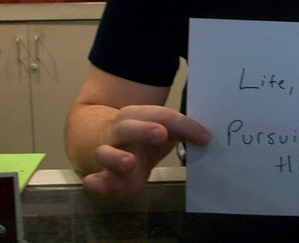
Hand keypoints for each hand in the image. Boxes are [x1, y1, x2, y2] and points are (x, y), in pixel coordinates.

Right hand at [82, 105, 209, 196]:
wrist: (116, 145)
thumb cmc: (146, 137)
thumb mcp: (164, 129)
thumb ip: (181, 130)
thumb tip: (205, 135)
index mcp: (138, 116)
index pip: (162, 116)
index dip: (184, 126)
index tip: (204, 137)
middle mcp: (120, 133)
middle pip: (128, 127)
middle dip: (144, 129)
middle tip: (162, 134)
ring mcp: (110, 154)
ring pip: (105, 152)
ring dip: (116, 157)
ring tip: (130, 162)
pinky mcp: (105, 177)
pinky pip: (95, 179)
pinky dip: (94, 182)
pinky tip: (93, 183)